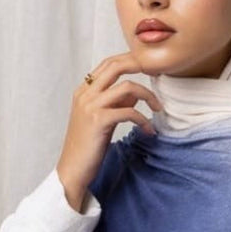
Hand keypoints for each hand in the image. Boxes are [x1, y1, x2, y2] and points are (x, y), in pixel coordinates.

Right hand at [56, 51, 162, 208]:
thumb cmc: (87, 147)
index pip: (108, 64)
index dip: (131, 62)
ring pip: (126, 87)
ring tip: (158, 108)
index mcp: (84, 91)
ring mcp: (90, 106)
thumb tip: (135, 94)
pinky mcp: (98, 121)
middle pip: (115, 66)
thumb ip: (115, 103)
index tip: (150, 69)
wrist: (72, 169)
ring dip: (148, 95)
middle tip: (158, 75)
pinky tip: (149, 131)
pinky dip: (144, 120)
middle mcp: (85, 94)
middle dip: (140, 66)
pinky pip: (129, 111)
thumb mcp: (102, 119)